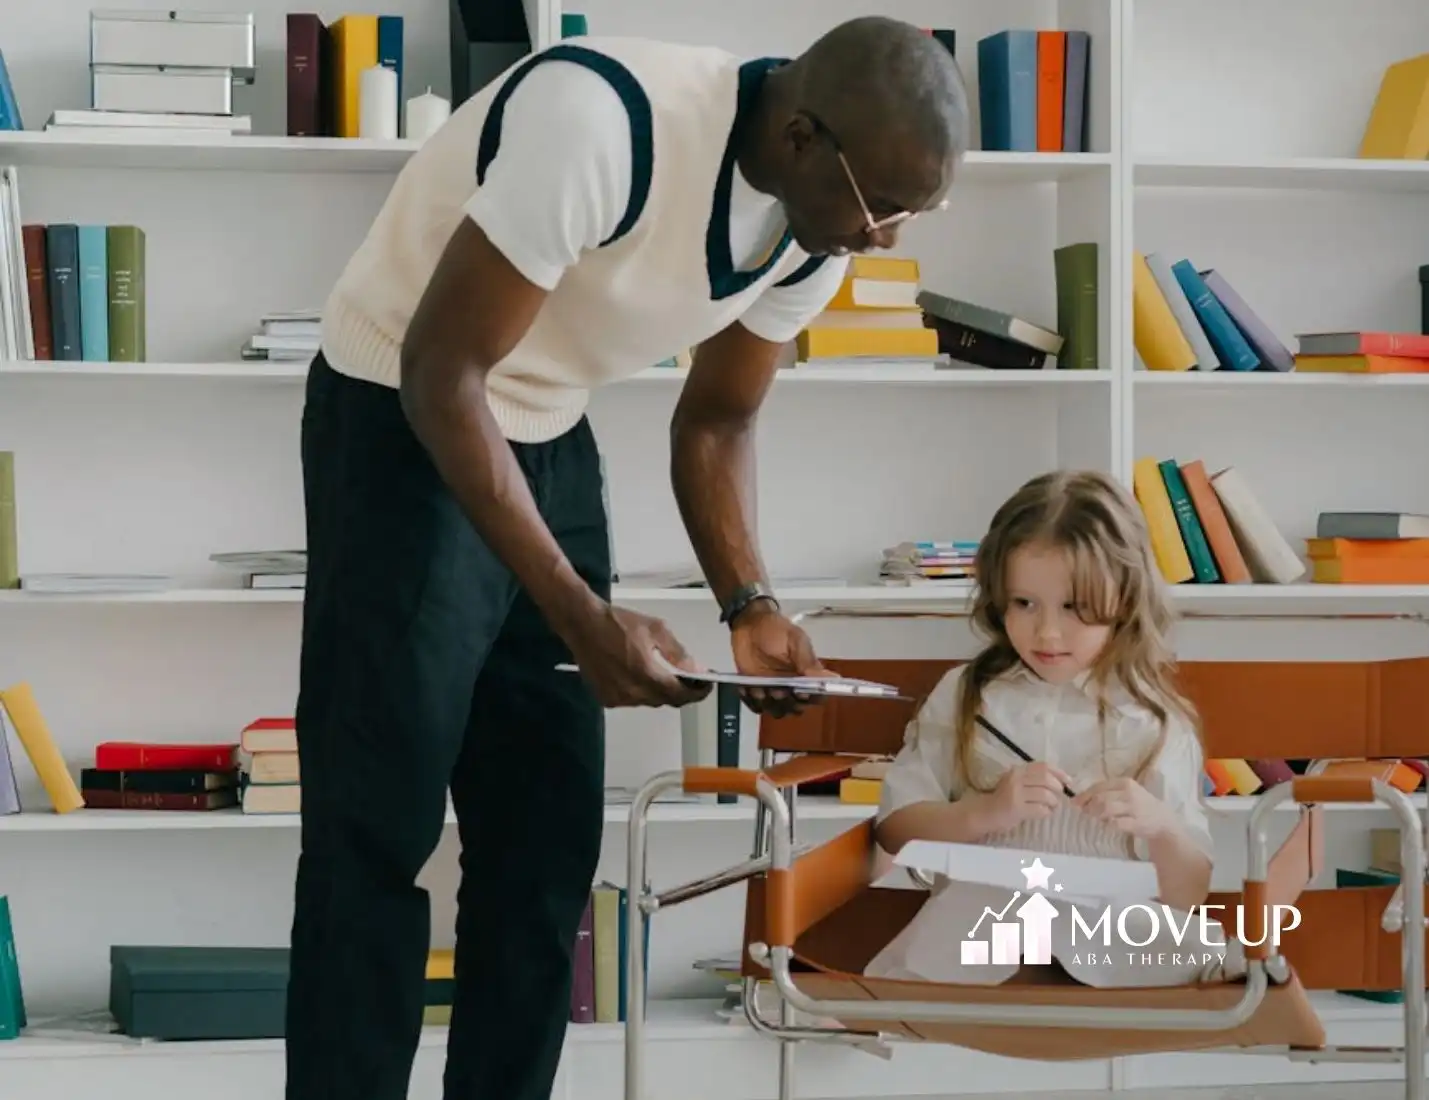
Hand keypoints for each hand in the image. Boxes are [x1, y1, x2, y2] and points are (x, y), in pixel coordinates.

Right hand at [563, 602, 711, 708]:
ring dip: (660, 691)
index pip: (680, 695)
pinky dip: (640, 691)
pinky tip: (641, 675)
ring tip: (665, 675)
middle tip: (690, 678)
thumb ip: (679, 653)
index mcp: (646, 676)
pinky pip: (631, 700)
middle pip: (665, 700)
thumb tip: (696, 670)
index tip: (706, 686)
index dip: (697, 693)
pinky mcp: (604, 697)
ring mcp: (616, 698)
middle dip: (680, 691)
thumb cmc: (618, 622)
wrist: (582, 623)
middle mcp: (631, 693)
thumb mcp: (656, 630)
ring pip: (648, 701)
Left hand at [729, 602, 830, 716]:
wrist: (748, 624)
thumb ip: (808, 661)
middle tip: (779, 689)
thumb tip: (833, 678)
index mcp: (807, 674)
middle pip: (796, 708)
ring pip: (776, 710)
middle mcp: (792, 686)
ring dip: (769, 702)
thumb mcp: (795, 640)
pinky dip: (751, 700)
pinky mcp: (754, 690)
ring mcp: (773, 690)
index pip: (817, 696)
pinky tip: (749, 687)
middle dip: (789, 702)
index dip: (811, 699)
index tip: (802, 692)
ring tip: (761, 687)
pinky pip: (755, 705)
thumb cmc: (774, 629)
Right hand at [983, 762, 1072, 832]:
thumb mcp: (1015, 782)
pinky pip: (1041, 809)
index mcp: (1018, 770)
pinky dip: (1047, 812)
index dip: (1059, 773)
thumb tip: (1059, 780)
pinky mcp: (1017, 809)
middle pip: (1046, 779)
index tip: (1068, 781)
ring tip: (1052, 807)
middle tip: (1059, 796)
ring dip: (1054, 802)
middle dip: (1058, 788)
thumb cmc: (1004, 798)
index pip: (1043, 766)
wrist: (986, 813)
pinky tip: (1044, 813)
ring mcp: (1016, 794)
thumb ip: (1032, 778)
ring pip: (1046, 795)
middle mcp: (1016, 779)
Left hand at [1072, 777, 1177, 840]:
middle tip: (1086, 812)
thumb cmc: (1139, 805)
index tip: (1075, 802)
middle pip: (1100, 798)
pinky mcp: (1136, 823)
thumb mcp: (1125, 793)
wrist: (1162, 820)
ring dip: (1097, 815)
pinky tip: (1110, 825)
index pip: (1099, 786)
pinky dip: (1108, 825)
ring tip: (1098, 818)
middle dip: (1088, 806)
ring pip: (1106, 809)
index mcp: (1125, 783)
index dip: (1084, 795)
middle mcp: (1129, 793)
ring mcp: (1134, 808)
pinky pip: (1115, 823)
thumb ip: (1105, 793)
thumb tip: (1079, 799)